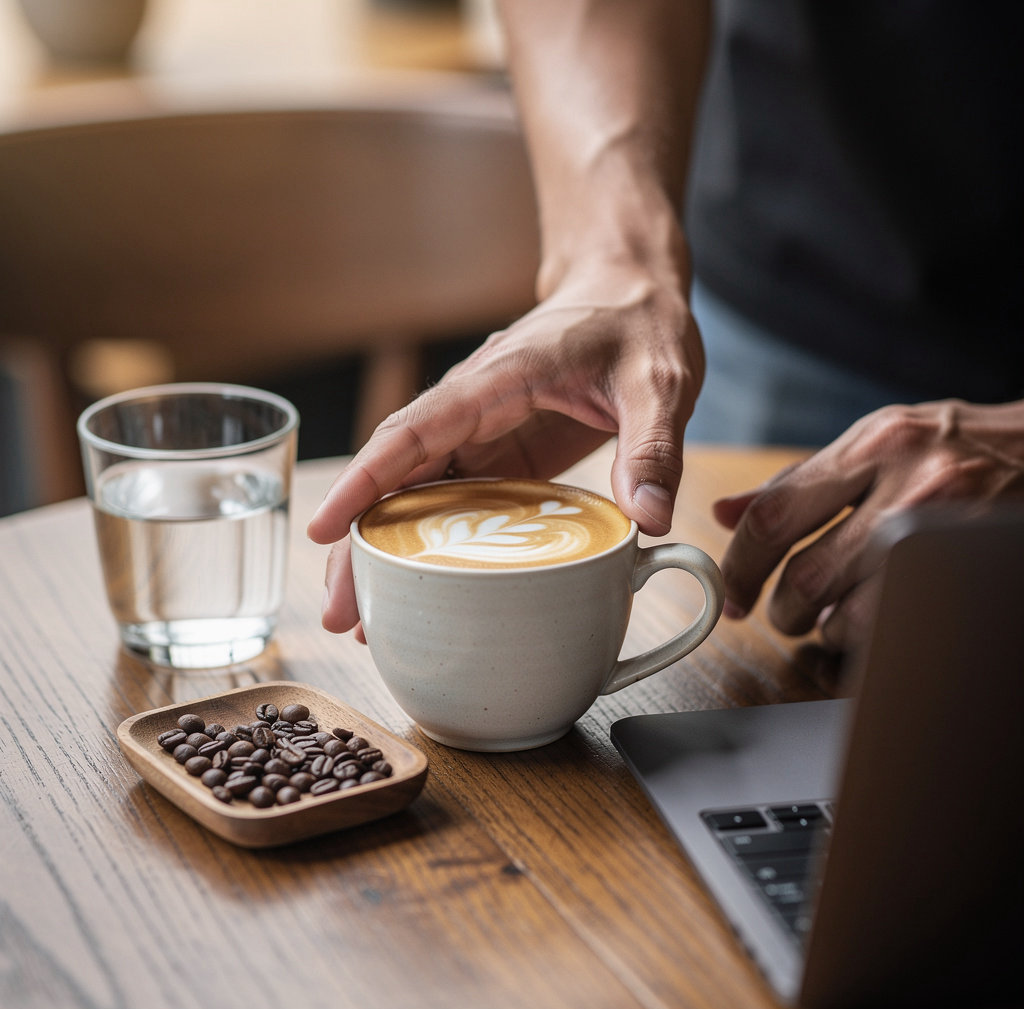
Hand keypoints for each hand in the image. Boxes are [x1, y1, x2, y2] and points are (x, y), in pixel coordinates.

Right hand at [308, 258, 703, 636]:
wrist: (630, 292)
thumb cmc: (636, 322)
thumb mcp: (658, 381)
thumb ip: (652, 448)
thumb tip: (648, 521)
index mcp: (496, 379)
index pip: (413, 431)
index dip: (365, 481)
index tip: (323, 529)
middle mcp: (473, 407)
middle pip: (395, 476)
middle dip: (359, 542)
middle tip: (336, 612)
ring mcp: (481, 433)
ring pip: (412, 493)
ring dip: (381, 551)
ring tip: (359, 617)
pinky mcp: (499, 455)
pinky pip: (450, 500)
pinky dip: (426, 543)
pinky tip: (415, 586)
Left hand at [713, 400, 1023, 649]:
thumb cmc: (954, 447)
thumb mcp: (876, 443)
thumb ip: (798, 481)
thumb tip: (726, 513)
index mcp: (874, 445)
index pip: (775, 514)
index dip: (741, 565)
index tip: (731, 592)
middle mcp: (910, 484)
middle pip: (808, 576)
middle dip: (782, 610)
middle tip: (783, 613)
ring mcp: (945, 533)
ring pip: (851, 615)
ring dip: (826, 630)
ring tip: (828, 620)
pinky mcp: (969, 572)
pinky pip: (897, 629)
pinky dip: (868, 640)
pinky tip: (870, 624)